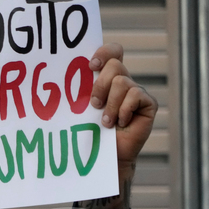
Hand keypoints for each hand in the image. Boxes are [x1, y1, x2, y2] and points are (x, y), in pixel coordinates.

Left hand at [90, 42, 157, 165]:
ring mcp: (137, 91)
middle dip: (100, 85)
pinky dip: (123, 110)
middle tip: (94, 104)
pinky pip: (135, 96)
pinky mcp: (148, 103)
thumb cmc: (88, 131)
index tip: (90, 65)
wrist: (103, 156)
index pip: (112, 52)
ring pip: (122, 82)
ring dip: (110, 104)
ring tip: (105, 121)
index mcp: (107, 78)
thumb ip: (79, 90)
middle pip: (115, 65)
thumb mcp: (81, 108)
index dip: (104, 52)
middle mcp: (124, 81)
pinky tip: (120, 123)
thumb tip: (60, 76)